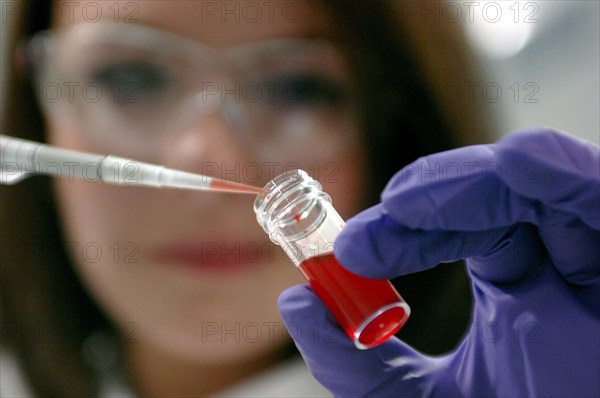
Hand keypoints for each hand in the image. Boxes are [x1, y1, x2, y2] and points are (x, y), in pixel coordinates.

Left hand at [279, 128, 599, 396]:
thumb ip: (354, 364)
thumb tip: (294, 300)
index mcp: (516, 289)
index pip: (456, 228)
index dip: (402, 227)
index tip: (348, 249)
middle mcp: (561, 267)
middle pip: (501, 195)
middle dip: (433, 194)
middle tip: (373, 223)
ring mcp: (599, 263)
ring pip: (549, 186)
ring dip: (479, 179)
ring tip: (408, 198)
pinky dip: (570, 175)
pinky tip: (523, 162)